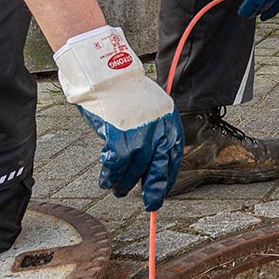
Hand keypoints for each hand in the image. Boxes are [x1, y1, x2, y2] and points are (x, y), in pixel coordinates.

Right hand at [53, 26, 183, 211]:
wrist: (107, 73)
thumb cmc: (124, 90)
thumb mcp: (150, 108)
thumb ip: (153, 131)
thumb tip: (150, 160)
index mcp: (169, 121)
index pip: (174, 156)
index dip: (168, 177)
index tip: (162, 190)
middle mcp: (159, 130)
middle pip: (159, 169)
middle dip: (154, 190)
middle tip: (149, 204)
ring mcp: (141, 135)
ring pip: (134, 171)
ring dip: (125, 184)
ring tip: (118, 189)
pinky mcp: (121, 138)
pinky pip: (116, 167)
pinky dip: (109, 176)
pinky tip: (105, 180)